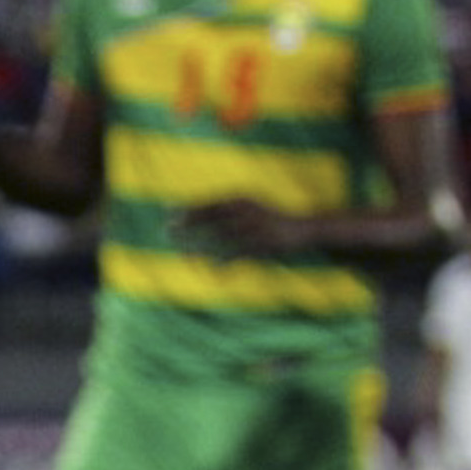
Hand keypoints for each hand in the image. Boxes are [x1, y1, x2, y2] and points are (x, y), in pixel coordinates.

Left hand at [173, 199, 298, 255]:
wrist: (303, 227)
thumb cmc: (270, 219)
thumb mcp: (249, 208)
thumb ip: (226, 211)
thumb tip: (197, 214)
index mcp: (243, 199)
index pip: (211, 202)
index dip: (190, 207)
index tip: (169, 212)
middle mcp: (248, 210)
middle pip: (213, 216)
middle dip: (190, 223)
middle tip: (168, 230)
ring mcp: (256, 226)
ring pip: (223, 237)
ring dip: (203, 247)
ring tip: (186, 258)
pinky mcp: (264, 243)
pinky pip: (240, 253)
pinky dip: (225, 261)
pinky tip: (213, 270)